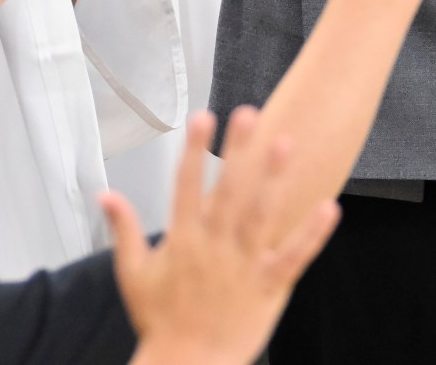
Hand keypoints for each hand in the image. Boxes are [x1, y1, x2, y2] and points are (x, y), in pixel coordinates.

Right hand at [108, 108, 340, 364]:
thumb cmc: (158, 320)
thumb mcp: (132, 274)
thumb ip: (124, 229)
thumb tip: (105, 194)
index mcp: (182, 240)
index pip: (186, 184)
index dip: (193, 149)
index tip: (202, 116)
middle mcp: (214, 247)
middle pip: (228, 190)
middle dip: (238, 150)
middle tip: (249, 114)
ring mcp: (243, 266)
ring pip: (262, 215)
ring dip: (274, 178)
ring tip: (286, 143)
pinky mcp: (269, 287)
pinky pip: (294, 256)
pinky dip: (312, 233)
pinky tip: (330, 208)